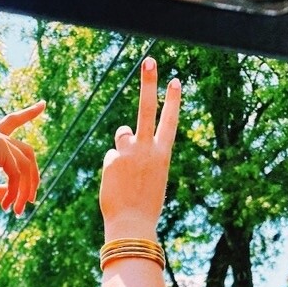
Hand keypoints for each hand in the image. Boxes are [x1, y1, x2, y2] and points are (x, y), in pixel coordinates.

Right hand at [0, 101, 45, 215]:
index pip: (11, 123)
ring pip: (25, 165)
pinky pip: (17, 171)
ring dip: (24, 191)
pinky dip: (15, 191)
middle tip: (32, 201)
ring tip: (18, 210)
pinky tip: (6, 206)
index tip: (43, 104)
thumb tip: (14, 194)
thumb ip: (1, 188)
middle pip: (27, 153)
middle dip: (33, 179)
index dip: (28, 113)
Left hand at [100, 58, 180, 241]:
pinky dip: (112, 170)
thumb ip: (142, 154)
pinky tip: (116, 185)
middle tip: (149, 61)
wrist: (132, 225)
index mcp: (163, 154)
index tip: (176, 80)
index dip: (173, 100)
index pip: (170, 121)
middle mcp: (148, 149)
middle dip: (149, 83)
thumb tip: (124, 136)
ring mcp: (129, 153)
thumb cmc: (144, 205)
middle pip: (147, 109)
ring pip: (122, 135)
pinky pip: (111, 158)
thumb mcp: (152, 177)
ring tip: (126, 171)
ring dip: (123, 145)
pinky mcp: (112, 160)